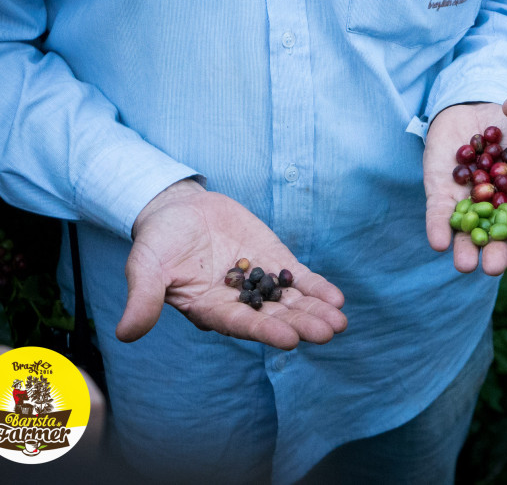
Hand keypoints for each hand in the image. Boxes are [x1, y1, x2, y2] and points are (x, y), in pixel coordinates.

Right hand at [117, 179, 346, 348]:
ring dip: (315, 311)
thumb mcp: (144, 266)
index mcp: (210, 309)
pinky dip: (316, 287)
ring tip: (339, 321)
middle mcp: (239, 302)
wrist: (179, 210)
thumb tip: (125, 334)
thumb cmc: (158, 241)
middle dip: (302, 324)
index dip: (264, 331)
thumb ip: (142, 298)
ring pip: (291, 301)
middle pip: (274, 317)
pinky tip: (337, 299)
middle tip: (328, 332)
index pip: (240, 325)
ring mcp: (260, 282)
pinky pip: (298, 278)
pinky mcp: (274, 260)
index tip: (289, 340)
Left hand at [424, 102, 506, 275]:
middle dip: (495, 252)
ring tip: (465, 264)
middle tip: (493, 267)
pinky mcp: (441, 194)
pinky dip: (438, 227)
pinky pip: (440, 213)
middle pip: (496, 234)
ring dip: (465, 248)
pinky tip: (439, 242)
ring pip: (467, 231)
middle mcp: (495, 208)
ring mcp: (468, 203)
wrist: (476, 107)